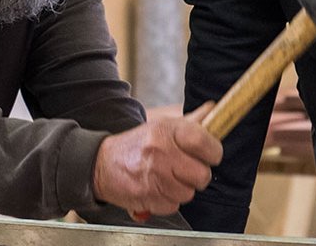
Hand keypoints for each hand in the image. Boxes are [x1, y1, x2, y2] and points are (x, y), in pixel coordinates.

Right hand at [92, 103, 222, 215]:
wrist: (102, 163)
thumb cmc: (136, 145)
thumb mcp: (161, 126)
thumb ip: (190, 121)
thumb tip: (212, 109)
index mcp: (166, 131)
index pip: (203, 142)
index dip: (213, 151)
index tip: (212, 155)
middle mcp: (160, 152)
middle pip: (201, 174)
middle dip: (199, 175)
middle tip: (189, 170)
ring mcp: (153, 176)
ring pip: (188, 193)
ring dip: (182, 189)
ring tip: (170, 179)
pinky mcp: (146, 196)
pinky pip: (173, 206)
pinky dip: (169, 201)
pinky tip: (160, 189)